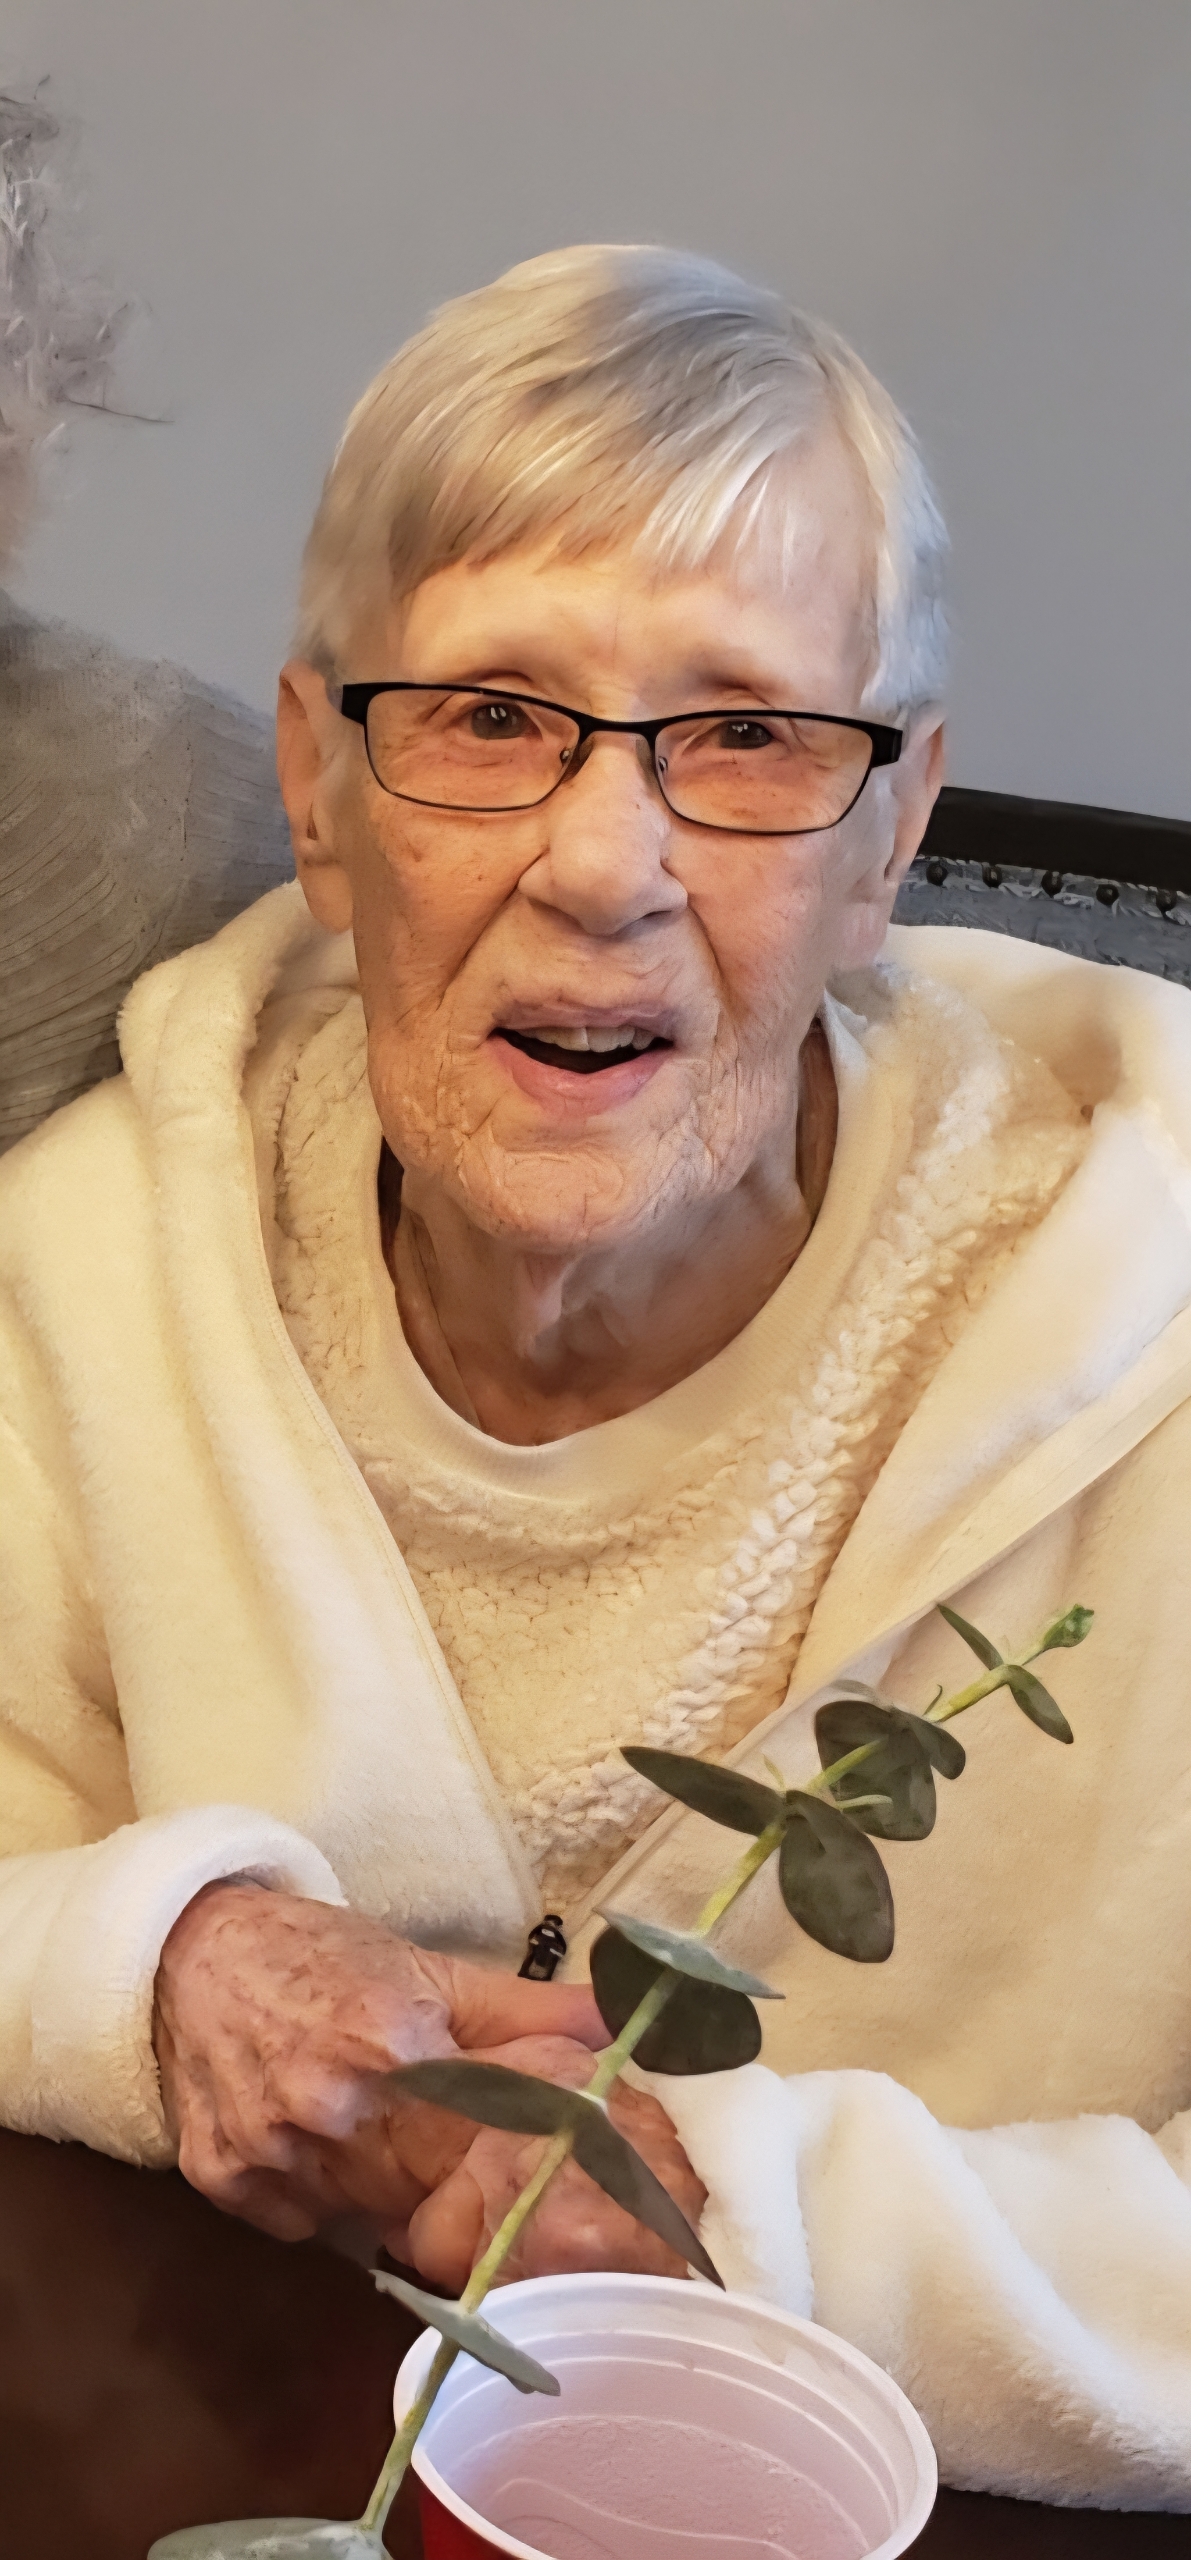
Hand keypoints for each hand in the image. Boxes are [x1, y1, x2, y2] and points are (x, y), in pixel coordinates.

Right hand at [153, 1884, 704, 2288]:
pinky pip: (297, 2223)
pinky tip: (317, 2147)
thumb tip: (624, 2028)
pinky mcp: (222, 2177)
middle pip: (422, 2190)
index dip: (500, 2160)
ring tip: (375, 2138)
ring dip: (379, 2193)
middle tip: (441, 2149)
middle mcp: (330, 2106)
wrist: (195, 1949)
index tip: (510, 2162)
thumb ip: (528, 2015)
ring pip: (360, 2215)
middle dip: (442, 2180)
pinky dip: (316, 2200)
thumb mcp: (432, 1971)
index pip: (481, 2144)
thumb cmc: (326, 1956)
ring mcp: (269, 2147)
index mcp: (396, 2048)